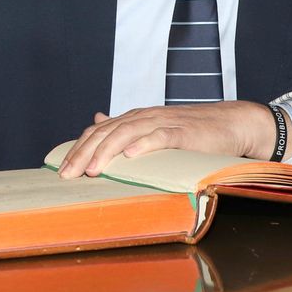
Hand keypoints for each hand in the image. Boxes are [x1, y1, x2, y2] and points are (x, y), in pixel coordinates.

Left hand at [56, 101, 282, 178]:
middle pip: (106, 133)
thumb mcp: (153, 126)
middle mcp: (144, 117)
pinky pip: (160, 137)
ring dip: (106, 151)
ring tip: (91, 169)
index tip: (61, 170)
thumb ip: (125, 126)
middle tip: (67, 174)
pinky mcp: (183, 133)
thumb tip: (97, 119)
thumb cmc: (191, 130)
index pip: (98, 131)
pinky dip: (144, 145)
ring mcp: (163, 123)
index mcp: (134, 118)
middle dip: (84, 153)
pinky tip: (130, 156)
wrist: (229, 123)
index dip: (78, 148)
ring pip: (127, 133)